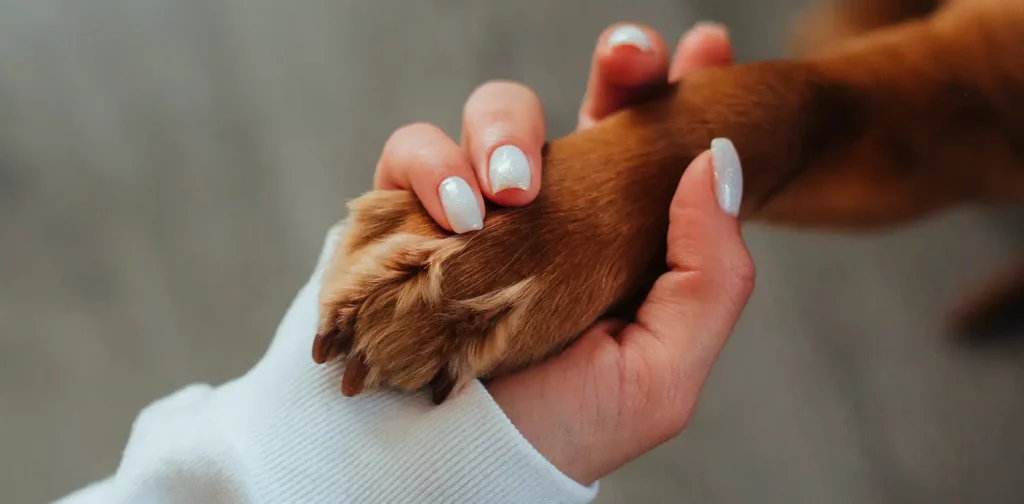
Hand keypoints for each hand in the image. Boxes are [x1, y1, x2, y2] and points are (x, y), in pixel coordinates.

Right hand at [371, 21, 751, 484]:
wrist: (449, 470)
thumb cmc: (557, 430)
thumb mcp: (661, 373)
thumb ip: (708, 275)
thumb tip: (717, 161)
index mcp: (617, 237)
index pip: (655, 147)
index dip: (679, 90)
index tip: (707, 48)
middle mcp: (551, 211)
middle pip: (585, 104)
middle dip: (616, 67)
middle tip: (629, 56)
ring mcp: (478, 207)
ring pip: (494, 112)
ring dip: (504, 129)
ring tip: (507, 192)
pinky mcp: (408, 214)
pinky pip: (411, 151)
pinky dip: (429, 167)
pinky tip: (455, 214)